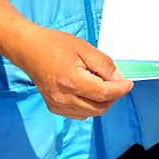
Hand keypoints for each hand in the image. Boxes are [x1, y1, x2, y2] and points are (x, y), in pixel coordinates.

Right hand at [15, 27, 132, 119]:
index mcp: (72, 81)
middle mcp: (64, 98)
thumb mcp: (83, 48)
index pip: (104, 94)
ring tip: (101, 84)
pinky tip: (88, 91)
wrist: (28, 49)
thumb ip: (103, 64)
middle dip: (112, 97)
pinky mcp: (54, 107)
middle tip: (116, 82)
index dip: (120, 90)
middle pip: (99, 107)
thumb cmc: (55, 44)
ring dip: (102, 102)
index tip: (129, 83)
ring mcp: (57, 105)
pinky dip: (89, 106)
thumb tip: (117, 79)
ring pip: (90, 113)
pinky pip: (79, 113)